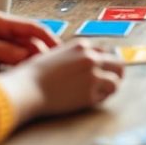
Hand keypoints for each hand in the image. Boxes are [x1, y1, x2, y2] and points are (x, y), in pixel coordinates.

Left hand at [0, 11, 58, 71]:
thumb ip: (1, 50)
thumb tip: (25, 54)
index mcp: (1, 22)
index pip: (34, 26)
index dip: (50, 37)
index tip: (61, 50)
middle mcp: (4, 29)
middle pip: (33, 38)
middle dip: (46, 49)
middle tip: (58, 65)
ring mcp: (2, 40)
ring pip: (27, 48)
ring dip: (36, 58)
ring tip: (48, 70)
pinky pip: (17, 57)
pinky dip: (26, 64)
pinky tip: (31, 72)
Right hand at [0, 39, 123, 123]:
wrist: (28, 88)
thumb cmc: (34, 74)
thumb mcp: (55, 55)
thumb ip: (73, 57)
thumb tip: (84, 65)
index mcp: (81, 45)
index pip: (104, 52)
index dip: (103, 63)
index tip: (100, 70)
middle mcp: (91, 57)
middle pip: (117, 62)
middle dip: (116, 72)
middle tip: (111, 81)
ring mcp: (93, 74)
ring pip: (117, 80)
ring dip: (111, 86)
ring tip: (101, 93)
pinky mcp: (91, 91)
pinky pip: (105, 95)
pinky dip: (101, 98)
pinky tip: (90, 99)